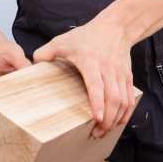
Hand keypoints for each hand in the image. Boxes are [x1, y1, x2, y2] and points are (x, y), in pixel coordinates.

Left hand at [33, 18, 136, 137]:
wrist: (115, 27)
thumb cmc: (87, 36)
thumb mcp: (63, 40)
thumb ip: (46, 52)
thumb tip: (32, 65)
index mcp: (91, 62)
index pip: (97, 85)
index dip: (98, 103)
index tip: (96, 118)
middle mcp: (108, 70)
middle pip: (113, 98)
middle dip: (107, 119)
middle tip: (97, 133)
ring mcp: (120, 75)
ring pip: (123, 101)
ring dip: (116, 119)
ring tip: (105, 131)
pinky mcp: (127, 77)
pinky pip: (130, 98)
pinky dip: (126, 113)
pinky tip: (118, 122)